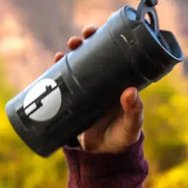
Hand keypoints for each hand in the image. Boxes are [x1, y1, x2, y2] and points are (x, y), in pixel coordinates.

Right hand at [54, 26, 143, 152]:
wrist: (105, 155)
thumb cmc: (123, 137)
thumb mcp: (131, 124)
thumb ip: (134, 110)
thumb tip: (130, 91)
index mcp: (119, 80)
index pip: (113, 52)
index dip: (104, 38)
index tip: (95, 32)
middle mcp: (103, 80)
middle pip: (92, 54)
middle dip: (83, 42)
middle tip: (77, 40)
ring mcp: (88, 89)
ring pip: (76, 65)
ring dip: (68, 55)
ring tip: (61, 54)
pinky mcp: (75, 99)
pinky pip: (65, 83)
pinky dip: (57, 73)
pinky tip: (54, 65)